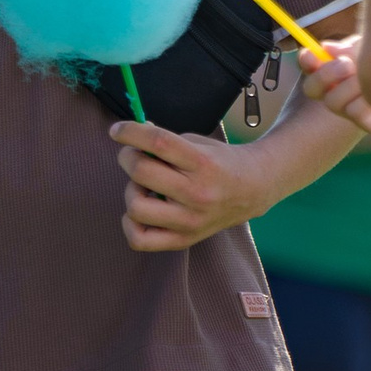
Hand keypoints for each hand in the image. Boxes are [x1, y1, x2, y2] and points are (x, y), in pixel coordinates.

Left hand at [110, 121, 270, 251]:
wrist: (253, 190)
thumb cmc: (219, 162)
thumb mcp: (197, 143)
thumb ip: (164, 141)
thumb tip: (127, 135)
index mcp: (202, 162)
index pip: (158, 142)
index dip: (130, 132)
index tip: (117, 131)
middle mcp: (197, 194)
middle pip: (141, 172)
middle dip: (128, 157)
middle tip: (133, 155)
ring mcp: (190, 221)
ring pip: (136, 207)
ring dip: (131, 190)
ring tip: (144, 185)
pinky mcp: (184, 240)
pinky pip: (139, 239)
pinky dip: (131, 222)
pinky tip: (143, 206)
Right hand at [295, 38, 370, 138]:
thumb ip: (352, 48)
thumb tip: (325, 47)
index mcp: (348, 72)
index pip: (314, 68)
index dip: (307, 61)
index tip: (310, 52)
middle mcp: (349, 93)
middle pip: (313, 89)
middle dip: (323, 74)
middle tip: (347, 64)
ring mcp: (362, 111)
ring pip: (332, 102)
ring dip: (345, 86)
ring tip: (366, 75)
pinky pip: (354, 114)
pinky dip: (360, 101)